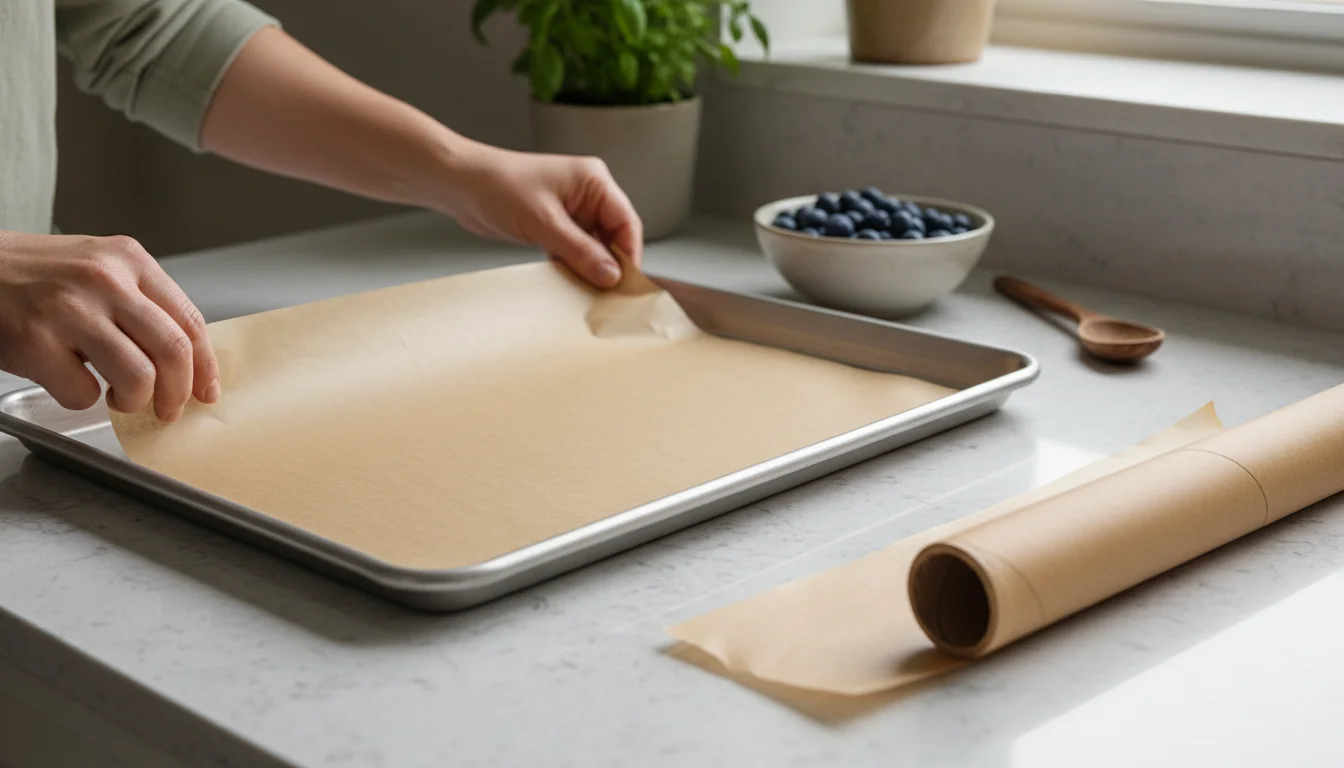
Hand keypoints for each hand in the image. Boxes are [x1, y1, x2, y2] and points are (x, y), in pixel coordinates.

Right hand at [0, 231, 218, 420]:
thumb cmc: (33, 276)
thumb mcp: (96, 268)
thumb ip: (140, 301)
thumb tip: (184, 360)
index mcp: (128, 260)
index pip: (189, 321)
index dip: (205, 366)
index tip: (206, 391)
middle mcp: (104, 280)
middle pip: (173, 351)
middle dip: (178, 393)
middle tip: (168, 409)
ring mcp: (69, 310)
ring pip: (137, 377)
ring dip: (133, 401)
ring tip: (117, 398)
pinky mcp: (36, 342)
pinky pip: (83, 393)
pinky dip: (82, 400)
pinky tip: (69, 382)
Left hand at [434, 144, 643, 288]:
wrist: (460, 184)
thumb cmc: (496, 185)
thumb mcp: (544, 222)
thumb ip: (581, 251)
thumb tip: (610, 274)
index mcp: (593, 180)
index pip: (626, 221)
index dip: (629, 254)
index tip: (626, 283)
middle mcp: (586, 193)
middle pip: (613, 235)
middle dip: (610, 264)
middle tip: (609, 293)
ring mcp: (571, 209)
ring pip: (594, 246)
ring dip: (590, 267)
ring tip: (588, 290)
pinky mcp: (555, 223)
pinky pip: (575, 249)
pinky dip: (574, 266)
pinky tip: (570, 281)